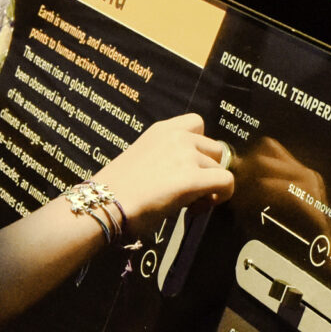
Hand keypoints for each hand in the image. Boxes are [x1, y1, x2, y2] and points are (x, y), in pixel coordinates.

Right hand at [92, 115, 235, 227]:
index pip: (197, 123)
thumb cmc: (116, 189)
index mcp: (162, 130)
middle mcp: (177, 137)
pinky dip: (219, 197)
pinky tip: (197, 208)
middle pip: (215, 149)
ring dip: (209, 187)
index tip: (188, 167)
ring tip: (186, 203)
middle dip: (207, 169)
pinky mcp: (192, 178)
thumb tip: (184, 174)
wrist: (104, 203)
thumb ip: (166, 158)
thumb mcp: (143, 158)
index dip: (200, 148)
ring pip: (219, 168)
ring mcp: (186, 155)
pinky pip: (226, 183)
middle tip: (189, 190)